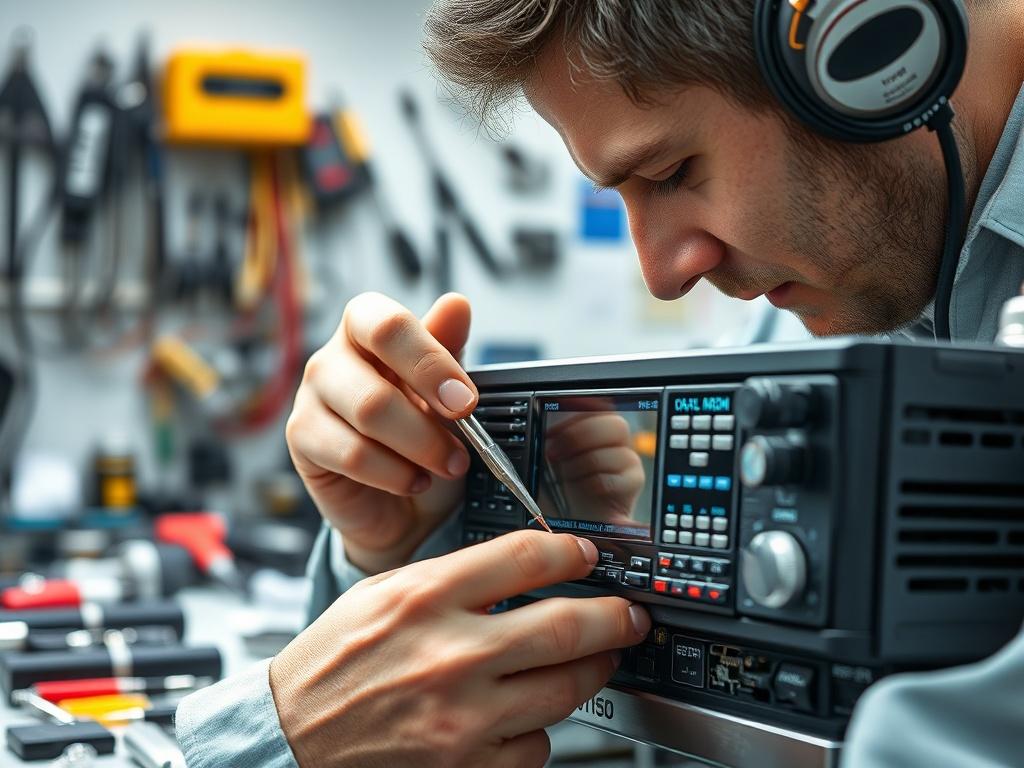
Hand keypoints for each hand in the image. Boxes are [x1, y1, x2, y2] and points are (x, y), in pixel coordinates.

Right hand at [269, 530, 650, 767]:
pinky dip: (539, 726)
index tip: (587, 555)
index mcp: (423, 597)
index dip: (571, 551)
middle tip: (630, 615)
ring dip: (593, 671)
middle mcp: (448, 655)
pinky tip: (522, 712)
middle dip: (614, 617)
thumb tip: (525, 569)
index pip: (525, 558)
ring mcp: (462, 717)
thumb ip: (453, 578)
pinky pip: (537, 744)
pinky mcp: (467, 767)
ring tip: (596, 659)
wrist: (292, 737)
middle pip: (566, 626)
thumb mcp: (383, 593)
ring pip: (565, 689)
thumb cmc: (334, 663)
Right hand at [286, 292, 477, 573]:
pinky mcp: (301, 437)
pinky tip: (414, 480)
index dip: (430, 363)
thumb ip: (448, 349)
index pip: (388, 325)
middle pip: (376, 385)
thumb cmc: (421, 434)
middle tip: (461, 451)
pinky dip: (395, 474)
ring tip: (445, 466)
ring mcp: (310, 396)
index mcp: (369, 327)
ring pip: (366, 419)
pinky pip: (351, 456)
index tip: (466, 401)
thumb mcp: (445, 392)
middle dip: (428, 425)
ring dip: (419, 450)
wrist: (401, 499)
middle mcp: (333, 356)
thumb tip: (457, 304)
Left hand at [543, 412, 646, 524]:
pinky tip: (584, 488)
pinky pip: (614, 479)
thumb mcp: (557, 459)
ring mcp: (631, 461)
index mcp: (602, 429)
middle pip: (615, 425)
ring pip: (613, 453)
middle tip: (554, 453)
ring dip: (582, 464)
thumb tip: (549, 426)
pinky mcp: (634, 483)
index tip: (553, 428)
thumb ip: (559, 438)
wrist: (580, 520)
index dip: (578, 412)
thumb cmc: (569, 488)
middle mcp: (620, 442)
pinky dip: (593, 484)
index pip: (601, 407)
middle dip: (579, 437)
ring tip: (568, 476)